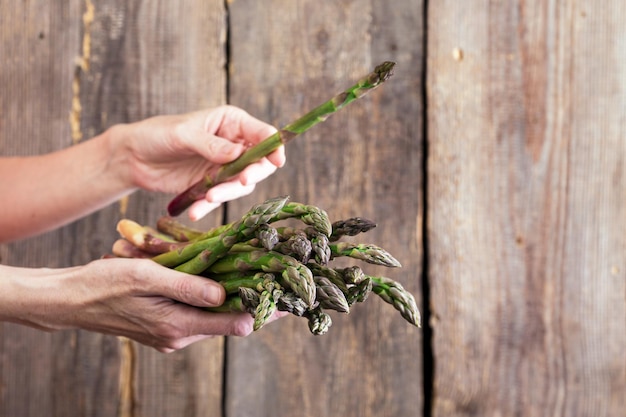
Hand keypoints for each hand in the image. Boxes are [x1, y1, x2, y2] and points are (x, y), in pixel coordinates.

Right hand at [0, 259, 281, 351]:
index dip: (263, 310)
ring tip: (253, 272)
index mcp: (177, 326)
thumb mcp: (147, 277)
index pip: (234, 323)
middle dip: (252, 299)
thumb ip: (187, 286)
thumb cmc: (105, 284)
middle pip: (229, 320)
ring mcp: (172, 333)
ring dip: (231, 295)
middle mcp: (179, 335)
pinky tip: (216, 276)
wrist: (71, 300)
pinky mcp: (165, 325)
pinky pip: (196, 312)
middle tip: (278, 279)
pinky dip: (209, 296)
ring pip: (214, 315)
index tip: (288, 299)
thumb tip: (225, 294)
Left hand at [115, 105, 285, 219]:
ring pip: (241, 185)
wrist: (132, 157)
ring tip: (207, 198)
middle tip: (241, 181)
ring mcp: (223, 168)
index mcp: (232, 123)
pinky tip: (195, 211)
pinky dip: (208, 207)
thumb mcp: (183, 134)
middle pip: (259, 163)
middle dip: (252, 174)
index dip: (274, 147)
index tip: (277, 161)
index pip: (263, 134)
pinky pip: (219, 199)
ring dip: (227, 193)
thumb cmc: (157, 134)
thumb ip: (211, 144)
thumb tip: (238, 153)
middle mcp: (233, 145)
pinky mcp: (210, 186)